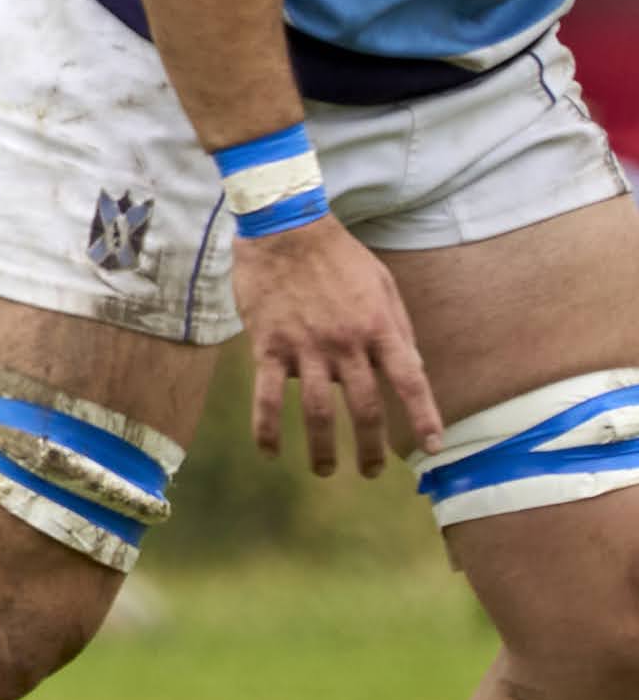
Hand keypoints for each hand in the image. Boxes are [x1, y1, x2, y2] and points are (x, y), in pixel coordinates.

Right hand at [237, 214, 440, 476]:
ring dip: (322, 448)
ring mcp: (305, 347)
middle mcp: (346, 343)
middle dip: (370, 447)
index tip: (433, 447)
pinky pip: (266, 396)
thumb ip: (398, 329)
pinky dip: (266, 428)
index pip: (410, 382)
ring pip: (317, 411)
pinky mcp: (268, 346)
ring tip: (326, 470)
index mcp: (379, 328)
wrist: (284, 228)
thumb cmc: (338, 255)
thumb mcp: (383, 284)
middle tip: (371, 472)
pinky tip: (268, 452)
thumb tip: (415, 370)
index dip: (423, 417)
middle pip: (363, 407)